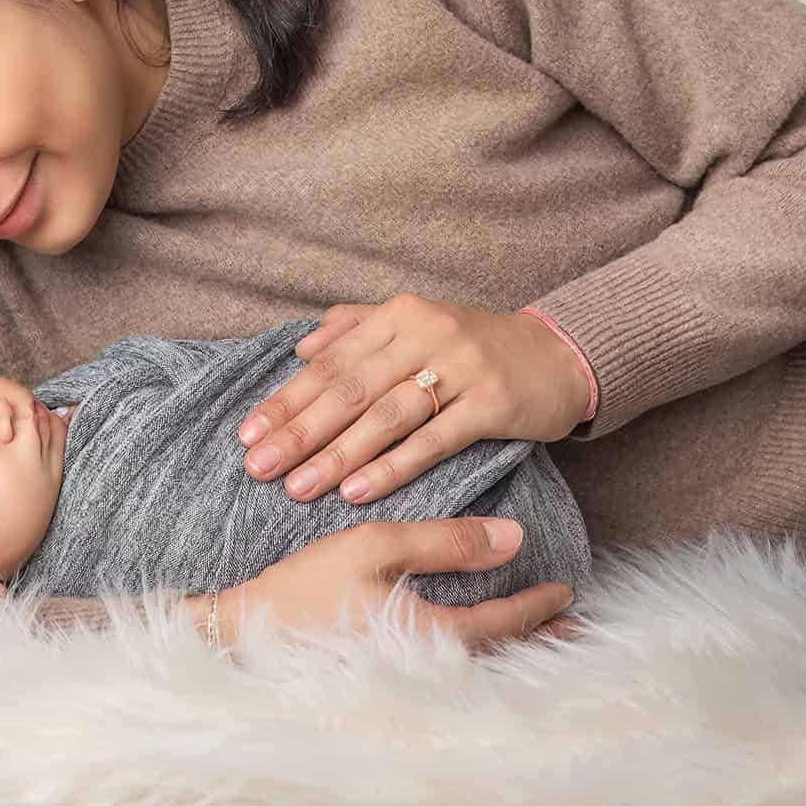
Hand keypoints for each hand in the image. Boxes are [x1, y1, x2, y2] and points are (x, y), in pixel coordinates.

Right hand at [219, 517, 576, 650]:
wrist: (246, 631)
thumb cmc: (307, 587)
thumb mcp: (373, 546)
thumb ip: (444, 540)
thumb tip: (512, 536)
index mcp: (430, 633)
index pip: (502, 621)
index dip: (537, 605)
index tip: (565, 589)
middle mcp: (426, 663)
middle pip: (500, 654)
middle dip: (541, 640)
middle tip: (578, 631)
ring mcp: (406, 674)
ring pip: (478, 662)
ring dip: (514, 647)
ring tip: (541, 637)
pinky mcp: (384, 671)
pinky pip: (451, 665)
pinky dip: (479, 652)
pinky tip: (477, 641)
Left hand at [239, 292, 593, 504]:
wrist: (558, 355)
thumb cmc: (474, 347)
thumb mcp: (416, 324)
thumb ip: (357, 329)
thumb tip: (301, 349)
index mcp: (399, 315)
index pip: (329, 362)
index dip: (286, 399)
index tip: (248, 434)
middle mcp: (424, 334)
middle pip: (348, 390)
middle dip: (298, 432)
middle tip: (258, 467)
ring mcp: (460, 367)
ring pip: (384, 417)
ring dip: (336, 455)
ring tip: (297, 487)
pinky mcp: (491, 402)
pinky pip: (432, 440)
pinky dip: (392, 466)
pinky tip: (357, 491)